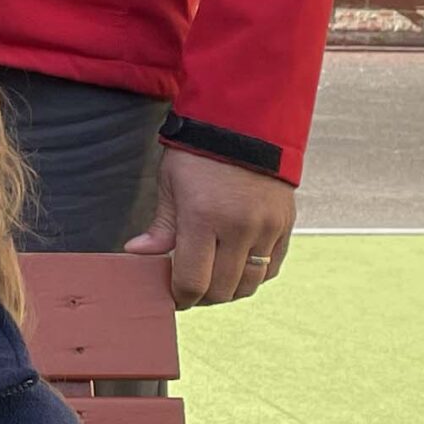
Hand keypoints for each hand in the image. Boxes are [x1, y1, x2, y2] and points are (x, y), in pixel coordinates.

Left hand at [125, 150, 295, 306]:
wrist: (245, 126)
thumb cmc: (199, 154)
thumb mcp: (171, 185)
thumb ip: (161, 226)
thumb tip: (138, 255)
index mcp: (203, 218)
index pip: (193, 280)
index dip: (180, 297)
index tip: (173, 297)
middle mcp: (239, 228)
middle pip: (222, 289)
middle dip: (201, 297)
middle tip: (189, 291)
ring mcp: (267, 228)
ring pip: (249, 284)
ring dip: (228, 291)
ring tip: (212, 281)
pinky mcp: (285, 226)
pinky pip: (271, 268)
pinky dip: (254, 276)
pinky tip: (236, 268)